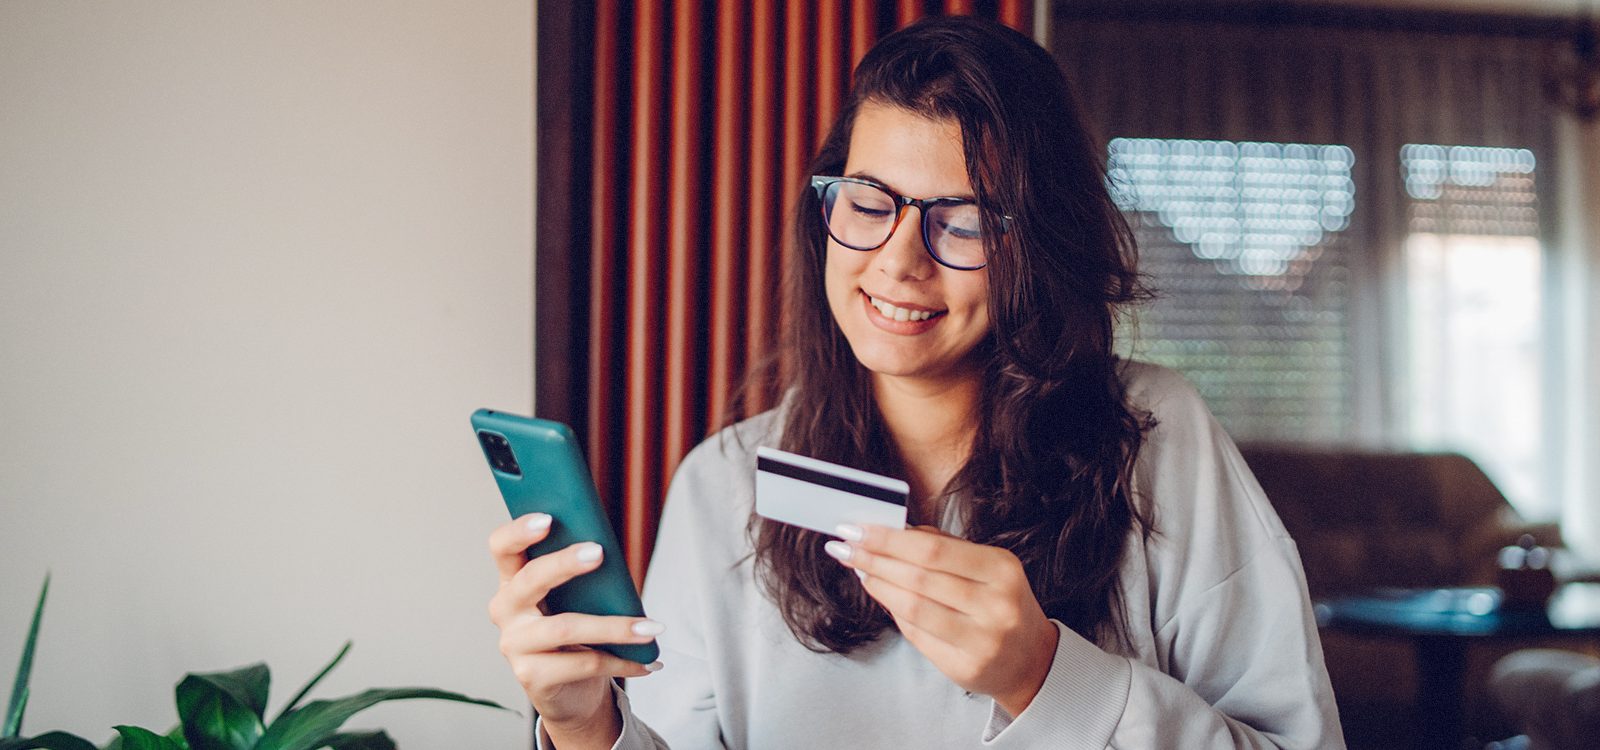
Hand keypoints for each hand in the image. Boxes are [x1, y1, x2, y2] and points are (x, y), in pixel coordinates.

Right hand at [487, 514, 663, 746]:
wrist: (570, 690)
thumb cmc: (575, 633)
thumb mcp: (576, 599)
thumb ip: (581, 574)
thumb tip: (607, 549)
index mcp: (513, 580)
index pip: (502, 547)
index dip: (519, 531)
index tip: (548, 518)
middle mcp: (506, 610)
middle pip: (530, 580)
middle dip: (564, 563)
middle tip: (599, 552)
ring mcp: (514, 645)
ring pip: (565, 627)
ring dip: (614, 627)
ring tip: (651, 627)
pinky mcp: (531, 677)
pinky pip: (582, 664)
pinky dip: (621, 661)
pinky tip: (648, 661)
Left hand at [824, 524, 1058, 717]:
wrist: (1031, 660)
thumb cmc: (1001, 603)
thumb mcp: (988, 567)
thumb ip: (944, 547)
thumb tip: (893, 530)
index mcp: (1002, 569)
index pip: (933, 550)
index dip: (888, 539)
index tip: (857, 528)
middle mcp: (995, 605)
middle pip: (918, 577)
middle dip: (874, 559)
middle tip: (845, 546)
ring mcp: (982, 641)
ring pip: (912, 607)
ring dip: (878, 585)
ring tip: (859, 569)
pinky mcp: (965, 667)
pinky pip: (916, 635)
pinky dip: (893, 611)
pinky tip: (881, 595)